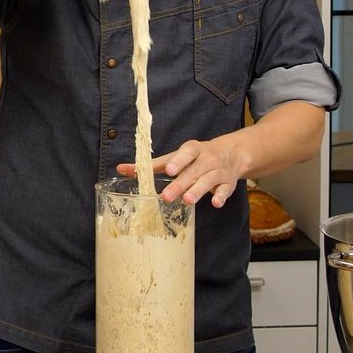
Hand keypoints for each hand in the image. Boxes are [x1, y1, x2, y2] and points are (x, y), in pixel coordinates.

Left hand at [116, 138, 243, 208]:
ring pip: (208, 181)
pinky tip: (215, 203)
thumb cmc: (196, 157)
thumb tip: (121, 169)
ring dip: (198, 191)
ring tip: (188, 201)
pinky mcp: (227, 183)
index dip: (178, 161)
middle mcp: (206, 159)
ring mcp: (218, 171)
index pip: (185, 153)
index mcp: (192, 150)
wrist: (231, 154)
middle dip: (181, 184)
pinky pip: (225, 190)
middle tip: (167, 197)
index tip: (169, 170)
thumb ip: (151, 165)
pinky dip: (221, 196)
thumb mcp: (176, 156)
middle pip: (193, 172)